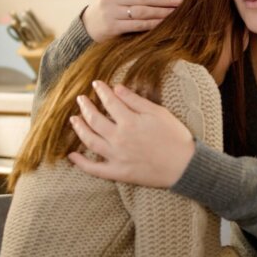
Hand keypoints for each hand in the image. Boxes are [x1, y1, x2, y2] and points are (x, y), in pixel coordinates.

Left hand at [68, 80, 195, 187]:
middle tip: (81, 99)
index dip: (101, 91)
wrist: (184, 166)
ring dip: (79, 129)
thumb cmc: (175, 137)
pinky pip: (94, 169)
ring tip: (73, 119)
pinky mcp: (118, 172)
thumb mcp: (158, 113)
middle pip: (95, 120)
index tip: (95, 84)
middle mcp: (119, 138)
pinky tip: (72, 155)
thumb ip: (136, 100)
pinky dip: (81, 163)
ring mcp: (116, 157)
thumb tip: (117, 88)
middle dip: (86, 107)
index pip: (109, 102)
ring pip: (90, 141)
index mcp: (130, 122)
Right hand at [82, 0, 183, 41]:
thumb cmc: (107, 10)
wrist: (86, 28)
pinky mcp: (112, 27)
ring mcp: (110, 13)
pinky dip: (152, 24)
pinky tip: (163, 23)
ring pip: (141, 11)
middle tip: (180, 1)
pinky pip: (137, 25)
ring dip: (161, 12)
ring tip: (175, 12)